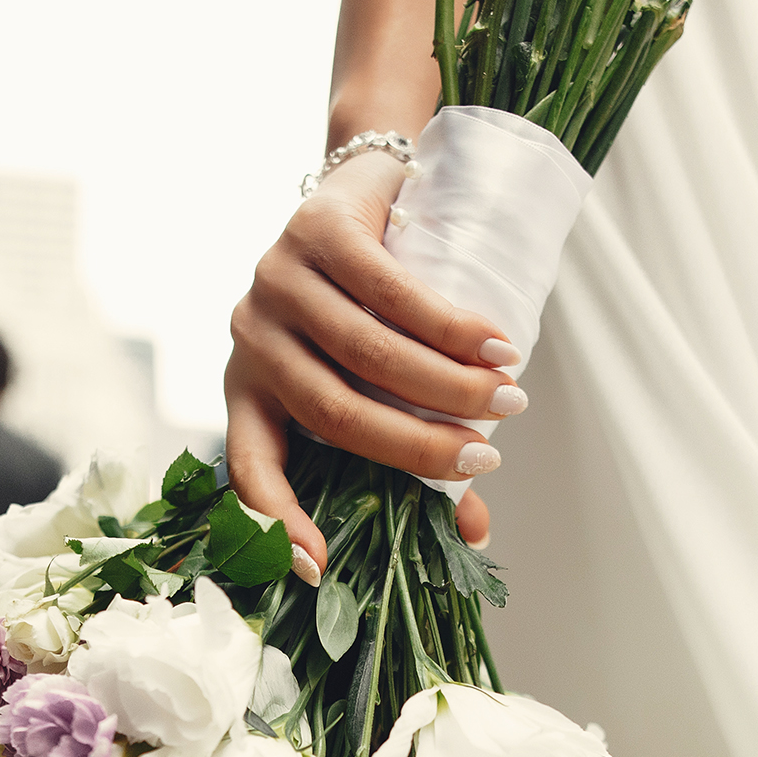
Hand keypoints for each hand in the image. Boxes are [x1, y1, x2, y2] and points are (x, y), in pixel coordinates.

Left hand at [225, 151, 511, 572]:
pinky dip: (450, 326)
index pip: (250, 468)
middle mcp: (254, 340)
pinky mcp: (315, 231)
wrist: (367, 189)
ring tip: (508, 396)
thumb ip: (419, 451)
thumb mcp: (384, 381)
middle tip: (488, 456)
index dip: (277, 522)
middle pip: (336, 413)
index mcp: (253, 391)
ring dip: (447, 384)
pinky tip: (495, 342)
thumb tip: (475, 534)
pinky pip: (388, 291)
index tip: (320, 568)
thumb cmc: (375, 308)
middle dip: (418, 444)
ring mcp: (277, 282)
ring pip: (367, 354)